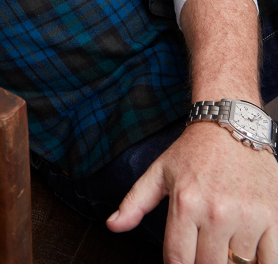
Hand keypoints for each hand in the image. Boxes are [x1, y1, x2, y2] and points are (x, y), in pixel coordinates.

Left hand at [107, 120, 277, 262]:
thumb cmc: (195, 151)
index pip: (178, 260)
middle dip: (203, 263)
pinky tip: (248, 252)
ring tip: (224, 246)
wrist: (231, 125)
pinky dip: (260, 262)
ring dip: (231, 263)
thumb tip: (113, 225)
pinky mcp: (273, 217)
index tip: (182, 261)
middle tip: (202, 250)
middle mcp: (216, 212)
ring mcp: (247, 217)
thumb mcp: (159, 172)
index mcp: (185, 203)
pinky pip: (270, 261)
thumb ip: (134, 202)